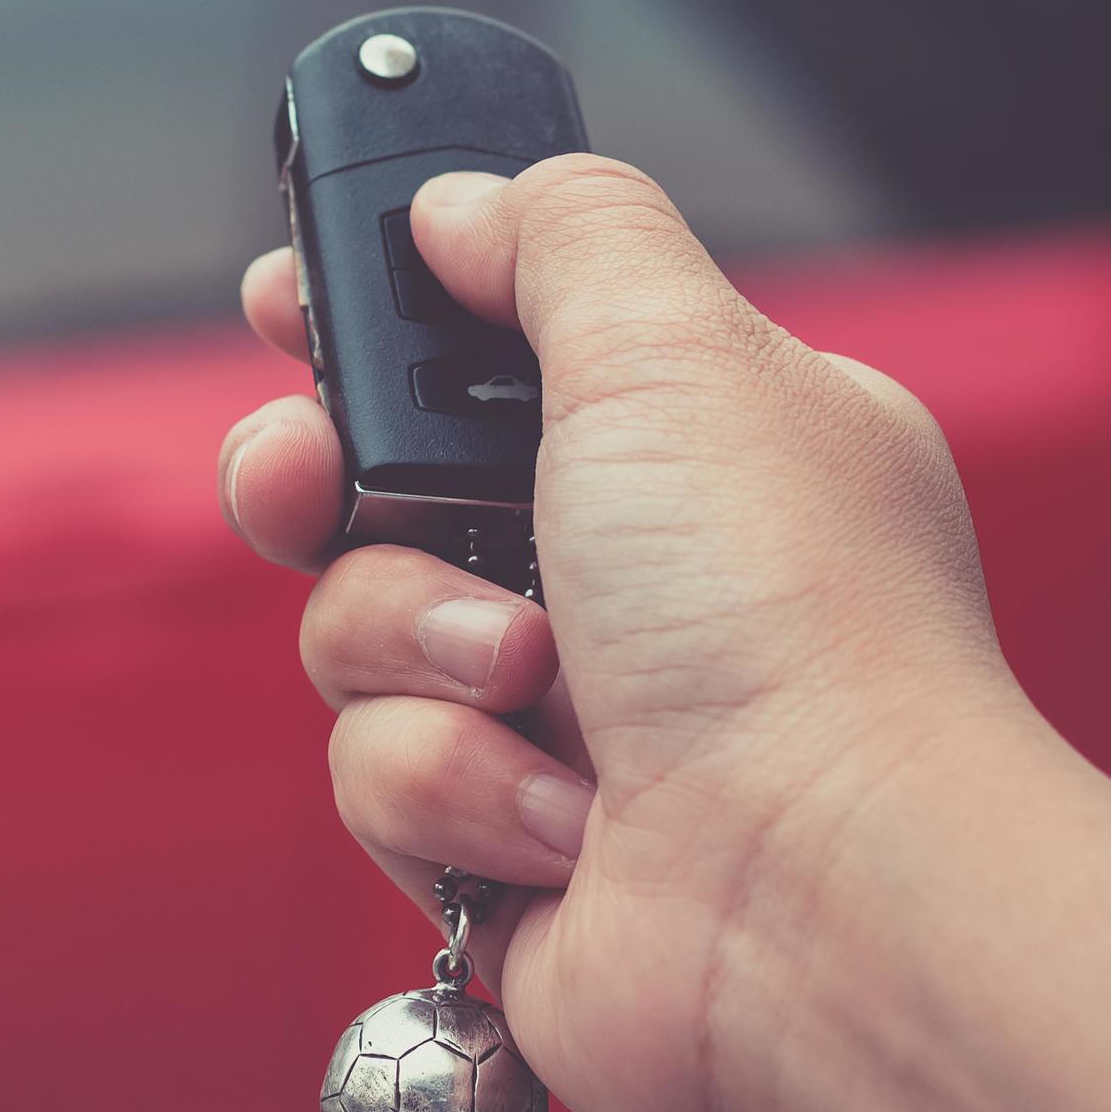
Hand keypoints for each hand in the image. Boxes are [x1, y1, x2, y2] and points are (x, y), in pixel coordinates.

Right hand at [218, 156, 1026, 1111]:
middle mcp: (621, 572)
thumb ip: (560, 237)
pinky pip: (378, 770)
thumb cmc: (792, 636)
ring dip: (422, 647)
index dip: (371, 320)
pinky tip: (561, 811)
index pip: (489, 342)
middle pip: (375, 484)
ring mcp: (560, 712)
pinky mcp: (502, 837)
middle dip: (323, 479)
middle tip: (315, 477)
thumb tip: (462, 204)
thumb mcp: (678, 352)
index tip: (291, 301)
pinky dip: (454, 782)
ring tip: (535, 680)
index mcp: (684, 440)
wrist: (819, 907)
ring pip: (354, 630)